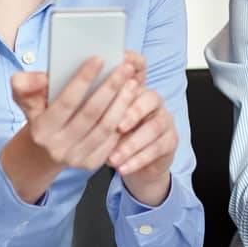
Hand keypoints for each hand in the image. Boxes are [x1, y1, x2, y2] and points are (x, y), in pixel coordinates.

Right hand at [0, 52, 144, 202]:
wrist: (46, 149)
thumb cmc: (42, 113)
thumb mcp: (28, 99)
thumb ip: (26, 85)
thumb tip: (34, 77)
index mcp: (41, 129)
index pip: (66, 101)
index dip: (83, 80)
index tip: (99, 59)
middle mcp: (57, 147)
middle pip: (91, 114)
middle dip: (110, 88)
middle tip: (125, 68)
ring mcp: (75, 158)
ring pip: (105, 127)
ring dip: (122, 103)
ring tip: (132, 82)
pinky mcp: (91, 164)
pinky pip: (112, 140)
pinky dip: (123, 120)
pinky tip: (131, 102)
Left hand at [106, 83, 178, 207]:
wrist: (137, 161)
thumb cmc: (115, 136)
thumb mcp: (104, 120)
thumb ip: (95, 109)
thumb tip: (76, 103)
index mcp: (136, 90)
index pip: (137, 77)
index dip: (127, 83)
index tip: (113, 91)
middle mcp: (154, 102)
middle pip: (151, 99)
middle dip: (133, 114)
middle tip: (116, 128)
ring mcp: (165, 120)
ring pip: (154, 127)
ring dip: (133, 143)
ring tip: (114, 158)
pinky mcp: (171, 140)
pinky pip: (158, 148)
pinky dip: (138, 159)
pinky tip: (123, 168)